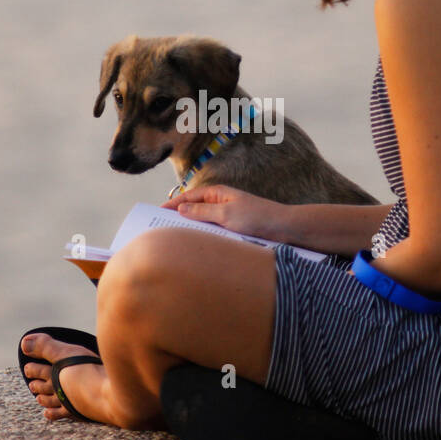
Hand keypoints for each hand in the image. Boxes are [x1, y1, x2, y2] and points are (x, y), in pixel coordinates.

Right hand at [161, 184, 288, 242]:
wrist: (283, 228)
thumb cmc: (257, 217)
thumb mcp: (226, 214)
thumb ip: (203, 212)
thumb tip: (181, 209)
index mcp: (218, 194)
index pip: (189, 197)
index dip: (173, 204)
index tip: (157, 211)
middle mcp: (221, 203)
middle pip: (194, 209)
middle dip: (178, 216)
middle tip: (160, 227)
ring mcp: (227, 216)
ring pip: (202, 222)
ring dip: (190, 228)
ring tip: (174, 239)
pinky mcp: (233, 229)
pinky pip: (212, 231)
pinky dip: (203, 236)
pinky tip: (196, 246)